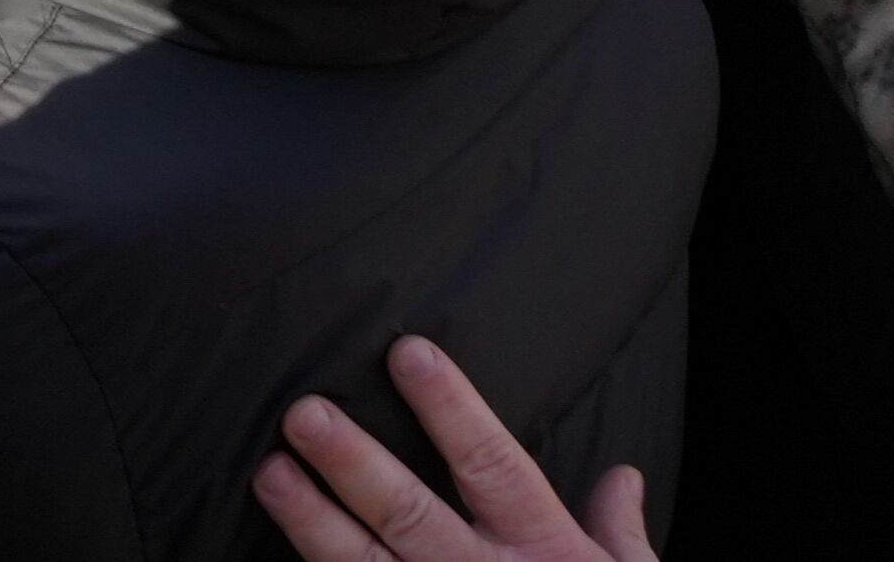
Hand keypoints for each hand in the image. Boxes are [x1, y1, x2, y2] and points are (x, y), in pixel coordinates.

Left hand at [255, 337, 656, 561]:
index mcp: (540, 550)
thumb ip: (618, 531)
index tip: (406, 353)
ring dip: (314, 522)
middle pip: (410, 514)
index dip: (450, 409)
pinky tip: (273, 557)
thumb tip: (624, 476)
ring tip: (269, 474)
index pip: (491, 464)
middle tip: (304, 414)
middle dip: (355, 465)